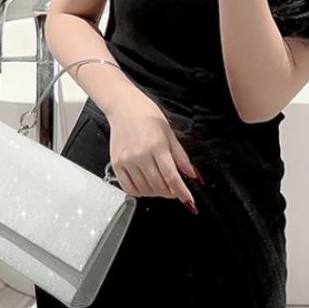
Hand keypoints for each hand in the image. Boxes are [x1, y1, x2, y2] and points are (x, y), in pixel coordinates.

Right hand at [105, 93, 200, 212]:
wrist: (124, 107)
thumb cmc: (147, 115)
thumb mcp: (169, 133)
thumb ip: (181, 156)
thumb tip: (192, 174)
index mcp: (157, 146)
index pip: (171, 176)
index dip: (182, 192)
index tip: (188, 200)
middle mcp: (140, 154)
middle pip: (159, 186)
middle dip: (170, 192)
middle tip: (174, 189)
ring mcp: (127, 160)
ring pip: (145, 189)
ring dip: (156, 193)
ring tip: (160, 185)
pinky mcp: (116, 164)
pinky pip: (129, 188)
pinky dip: (140, 192)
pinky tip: (145, 185)